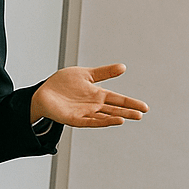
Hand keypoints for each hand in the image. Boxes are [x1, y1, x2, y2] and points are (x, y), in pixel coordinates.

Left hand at [30, 64, 147, 127]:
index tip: (144, 108)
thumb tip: (123, 67)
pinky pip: (89, 122)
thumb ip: (104, 73)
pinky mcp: (74, 119)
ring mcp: (84, 113)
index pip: (118, 99)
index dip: (130, 103)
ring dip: (116, 118)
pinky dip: (100, 122)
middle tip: (141, 114)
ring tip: (128, 118)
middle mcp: (93, 106)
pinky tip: (111, 121)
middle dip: (127, 112)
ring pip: (104, 117)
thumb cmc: (63, 83)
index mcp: (97, 95)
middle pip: (114, 110)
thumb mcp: (86, 74)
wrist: (44, 92)